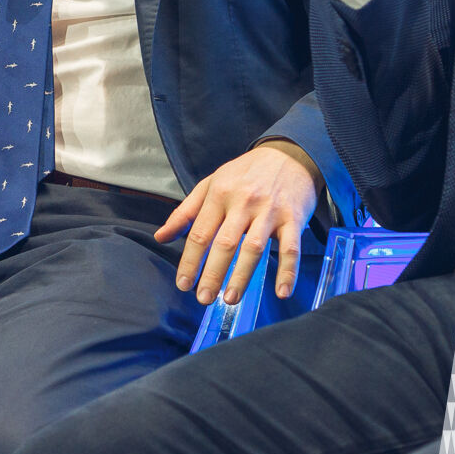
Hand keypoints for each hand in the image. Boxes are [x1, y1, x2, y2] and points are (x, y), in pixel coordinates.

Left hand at [155, 142, 320, 304]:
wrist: (288, 155)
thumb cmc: (245, 173)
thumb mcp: (211, 184)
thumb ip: (185, 212)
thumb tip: (161, 237)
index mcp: (219, 195)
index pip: (199, 232)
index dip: (190, 261)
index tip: (183, 284)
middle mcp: (243, 202)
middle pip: (225, 243)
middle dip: (212, 273)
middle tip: (204, 298)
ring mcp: (269, 211)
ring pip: (254, 247)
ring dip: (242, 276)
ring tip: (230, 299)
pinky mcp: (293, 218)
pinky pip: (291, 248)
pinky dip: (288, 271)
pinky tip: (281, 292)